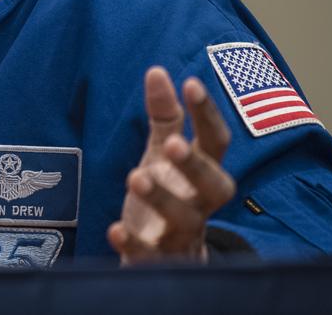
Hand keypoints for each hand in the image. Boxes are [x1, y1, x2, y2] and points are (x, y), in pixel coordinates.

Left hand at [107, 66, 235, 263]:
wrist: (163, 258)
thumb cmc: (168, 194)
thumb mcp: (162, 153)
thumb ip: (164, 117)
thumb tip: (157, 71)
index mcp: (202, 174)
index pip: (216, 142)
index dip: (208, 114)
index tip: (192, 82)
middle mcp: (199, 205)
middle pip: (215, 187)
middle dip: (196, 165)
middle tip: (172, 143)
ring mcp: (181, 235)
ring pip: (184, 221)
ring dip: (163, 199)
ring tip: (135, 176)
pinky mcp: (157, 261)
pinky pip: (151, 257)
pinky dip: (134, 245)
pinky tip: (115, 229)